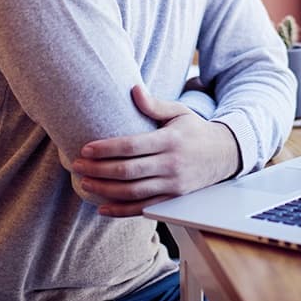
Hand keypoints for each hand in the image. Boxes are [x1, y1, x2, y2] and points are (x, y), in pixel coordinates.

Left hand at [73, 85, 240, 216]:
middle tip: (76, 166)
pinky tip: (103, 208)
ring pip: (132, 192)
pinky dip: (121, 211)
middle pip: (128, 171)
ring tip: (85, 183)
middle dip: (98, 170)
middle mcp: (171, 165)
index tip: (85, 149)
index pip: (132, 146)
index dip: (106, 149)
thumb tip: (133, 89)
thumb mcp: (179, 112)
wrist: (224, 154)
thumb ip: (154, 104)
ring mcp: (173, 185)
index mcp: (170, 140)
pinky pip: (143, 209)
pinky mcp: (172, 199)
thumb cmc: (195, 130)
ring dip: (105, 190)